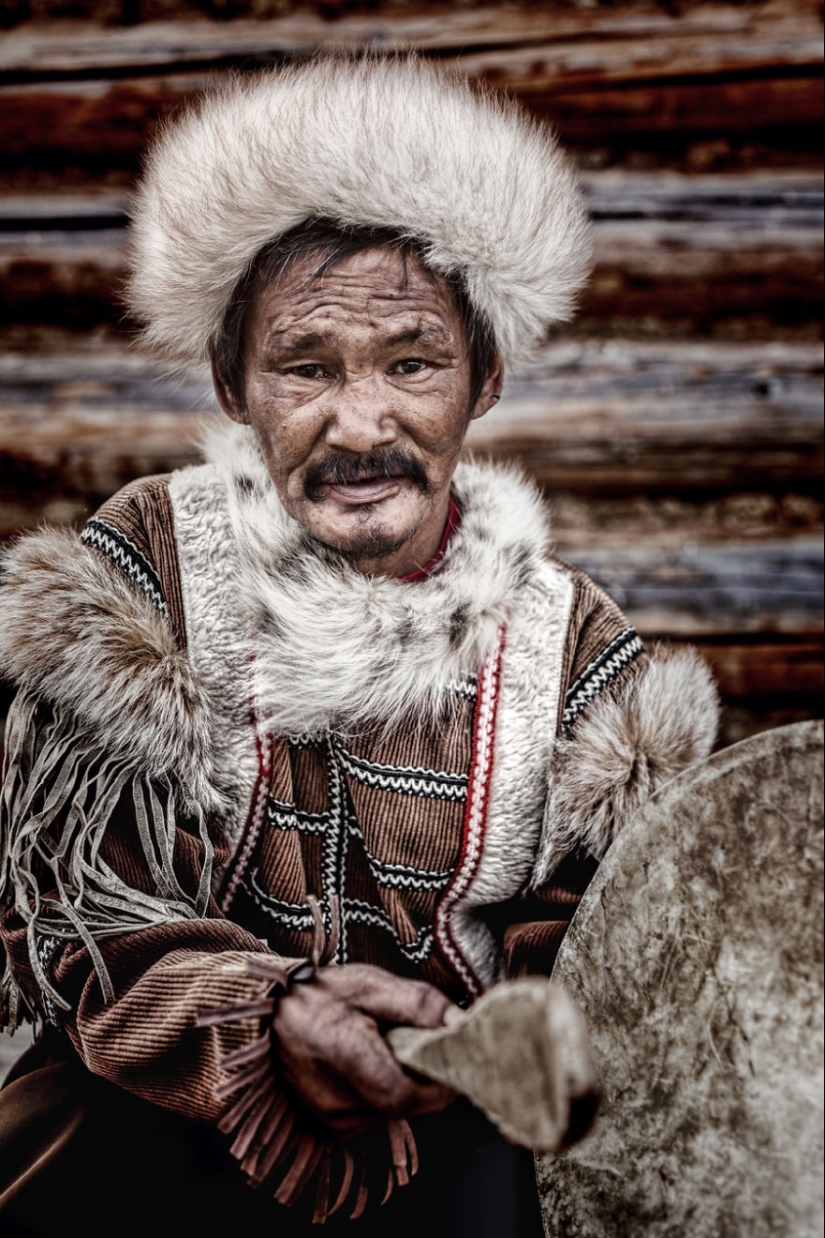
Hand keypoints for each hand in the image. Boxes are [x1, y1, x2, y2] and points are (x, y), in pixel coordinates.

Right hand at [271, 962, 460, 1138]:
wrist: (268, 1014)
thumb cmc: (320, 994)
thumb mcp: (370, 985)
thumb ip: (418, 1003)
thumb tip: (461, 1021)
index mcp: (349, 1061)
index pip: (409, 1096)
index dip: (441, 1083)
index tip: (456, 1058)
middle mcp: (338, 1102)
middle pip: (405, 1106)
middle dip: (425, 1080)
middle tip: (426, 1044)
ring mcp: (332, 1118)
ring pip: (391, 1111)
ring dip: (402, 1084)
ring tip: (388, 1048)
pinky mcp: (329, 1124)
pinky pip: (373, 1114)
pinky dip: (381, 1092)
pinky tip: (369, 1064)